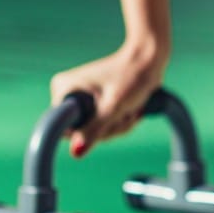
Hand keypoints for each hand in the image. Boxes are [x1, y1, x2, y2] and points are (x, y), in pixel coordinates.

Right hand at [49, 40, 168, 157]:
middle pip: (83, 132)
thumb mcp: (114, 107)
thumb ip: (94, 130)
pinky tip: (131, 109)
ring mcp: (82, 99)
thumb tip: (76, 153)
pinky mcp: (95, 103)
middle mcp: (68, 93)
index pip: (65, 129)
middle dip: (109, 127)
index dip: (88, 131)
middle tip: (125, 112)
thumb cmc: (133, 76)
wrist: (150, 59)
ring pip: (96, 130)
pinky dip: (120, 121)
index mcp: (64, 89)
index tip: (108, 115)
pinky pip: (105, 124)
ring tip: (131, 108)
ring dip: (118, 124)